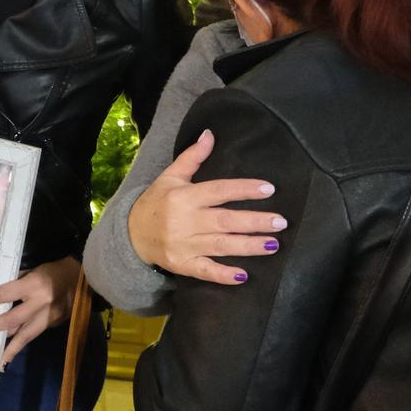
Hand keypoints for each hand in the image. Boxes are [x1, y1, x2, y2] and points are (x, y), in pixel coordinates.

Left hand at [0, 256, 81, 367]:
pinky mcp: (54, 325)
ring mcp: (49, 317)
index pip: (6, 294)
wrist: (82, 279)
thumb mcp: (33, 271)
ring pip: (26, 336)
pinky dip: (22, 343)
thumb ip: (16, 283)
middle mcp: (40, 304)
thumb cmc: (53, 271)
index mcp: (34, 286)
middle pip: (13, 320)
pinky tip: (11, 352)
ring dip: (10, 349)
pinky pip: (34, 334)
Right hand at [128, 129, 284, 285]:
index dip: (243, 189)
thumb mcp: (170, 176)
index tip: (268, 189)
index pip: (218, 191)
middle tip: (280, 222)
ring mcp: (183, 245)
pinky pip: (205, 271)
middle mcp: (184, 221)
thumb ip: (192, 157)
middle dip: (254, 221)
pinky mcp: (181, 265)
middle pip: (224, 220)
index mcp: (183, 197)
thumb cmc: (156, 202)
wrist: (130, 234)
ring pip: (220, 245)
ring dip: (248, 246)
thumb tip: (210, 134)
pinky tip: (243, 275)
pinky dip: (223, 275)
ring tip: (272, 244)